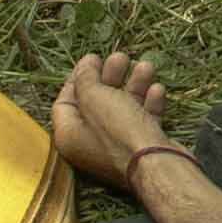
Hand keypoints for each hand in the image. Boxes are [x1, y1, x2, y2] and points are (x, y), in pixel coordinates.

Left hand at [44, 50, 174, 189]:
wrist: (156, 164)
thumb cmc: (118, 131)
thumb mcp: (94, 98)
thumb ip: (85, 78)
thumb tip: (85, 65)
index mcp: (69, 136)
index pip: (64, 102)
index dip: (77, 78)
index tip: (92, 60)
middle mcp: (89, 144)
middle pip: (96, 103)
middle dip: (110, 77)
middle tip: (121, 58)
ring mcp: (116, 148)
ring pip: (123, 109)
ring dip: (134, 85)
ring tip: (146, 66)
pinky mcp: (140, 149)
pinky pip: (141, 121)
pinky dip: (148, 103)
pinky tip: (157, 90)